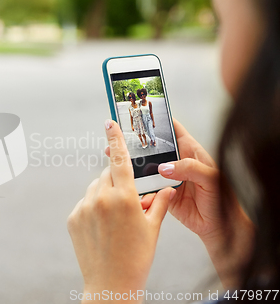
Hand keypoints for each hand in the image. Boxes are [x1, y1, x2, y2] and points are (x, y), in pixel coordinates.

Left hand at [68, 120, 173, 302]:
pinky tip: (102, 227)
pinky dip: (93, 207)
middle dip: (117, 181)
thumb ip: (159, 203)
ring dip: (105, 194)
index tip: (108, 122)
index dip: (115, 139)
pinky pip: (84, 203)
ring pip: (95, 188)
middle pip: (107, 175)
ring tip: (115, 219)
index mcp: (124, 197)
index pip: (119, 160)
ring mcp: (83, 208)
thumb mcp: (153, 228)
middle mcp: (101, 198)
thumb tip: (168, 188)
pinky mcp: (73, 218)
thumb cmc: (137, 257)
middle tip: (127, 202)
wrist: (111, 285)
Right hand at [118, 119, 252, 287]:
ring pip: (146, 169)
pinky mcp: (163, 195)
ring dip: (133, 169)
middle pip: (153, 149)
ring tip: (117, 166)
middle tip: (118, 142)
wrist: (221, 227)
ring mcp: (169, 178)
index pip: (173, 130)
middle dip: (136, 146)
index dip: (158, 121)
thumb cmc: (224, 199)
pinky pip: (147, 191)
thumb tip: (164, 167)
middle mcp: (177, 163)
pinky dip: (139, 192)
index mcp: (190, 151)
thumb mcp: (211, 178)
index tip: (141, 115)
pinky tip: (134, 192)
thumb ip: (189, 168)